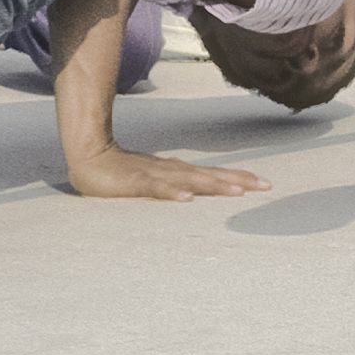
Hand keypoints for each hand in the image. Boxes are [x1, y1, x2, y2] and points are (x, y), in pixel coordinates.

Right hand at [67, 146, 270, 201]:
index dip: (240, 177)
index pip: (215, 173)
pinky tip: (186, 199)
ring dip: (213, 185)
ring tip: (235, 191)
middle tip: (265, 186)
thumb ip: (176, 184)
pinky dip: (172, 193)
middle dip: (238, 180)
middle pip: (210, 175)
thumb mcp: (156, 179)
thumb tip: (199, 192)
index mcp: (179, 171)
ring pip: (189, 180)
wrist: (90, 155)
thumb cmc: (124, 171)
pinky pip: (156, 188)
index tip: (265, 183)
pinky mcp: (135, 182)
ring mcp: (154, 174)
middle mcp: (172, 170)